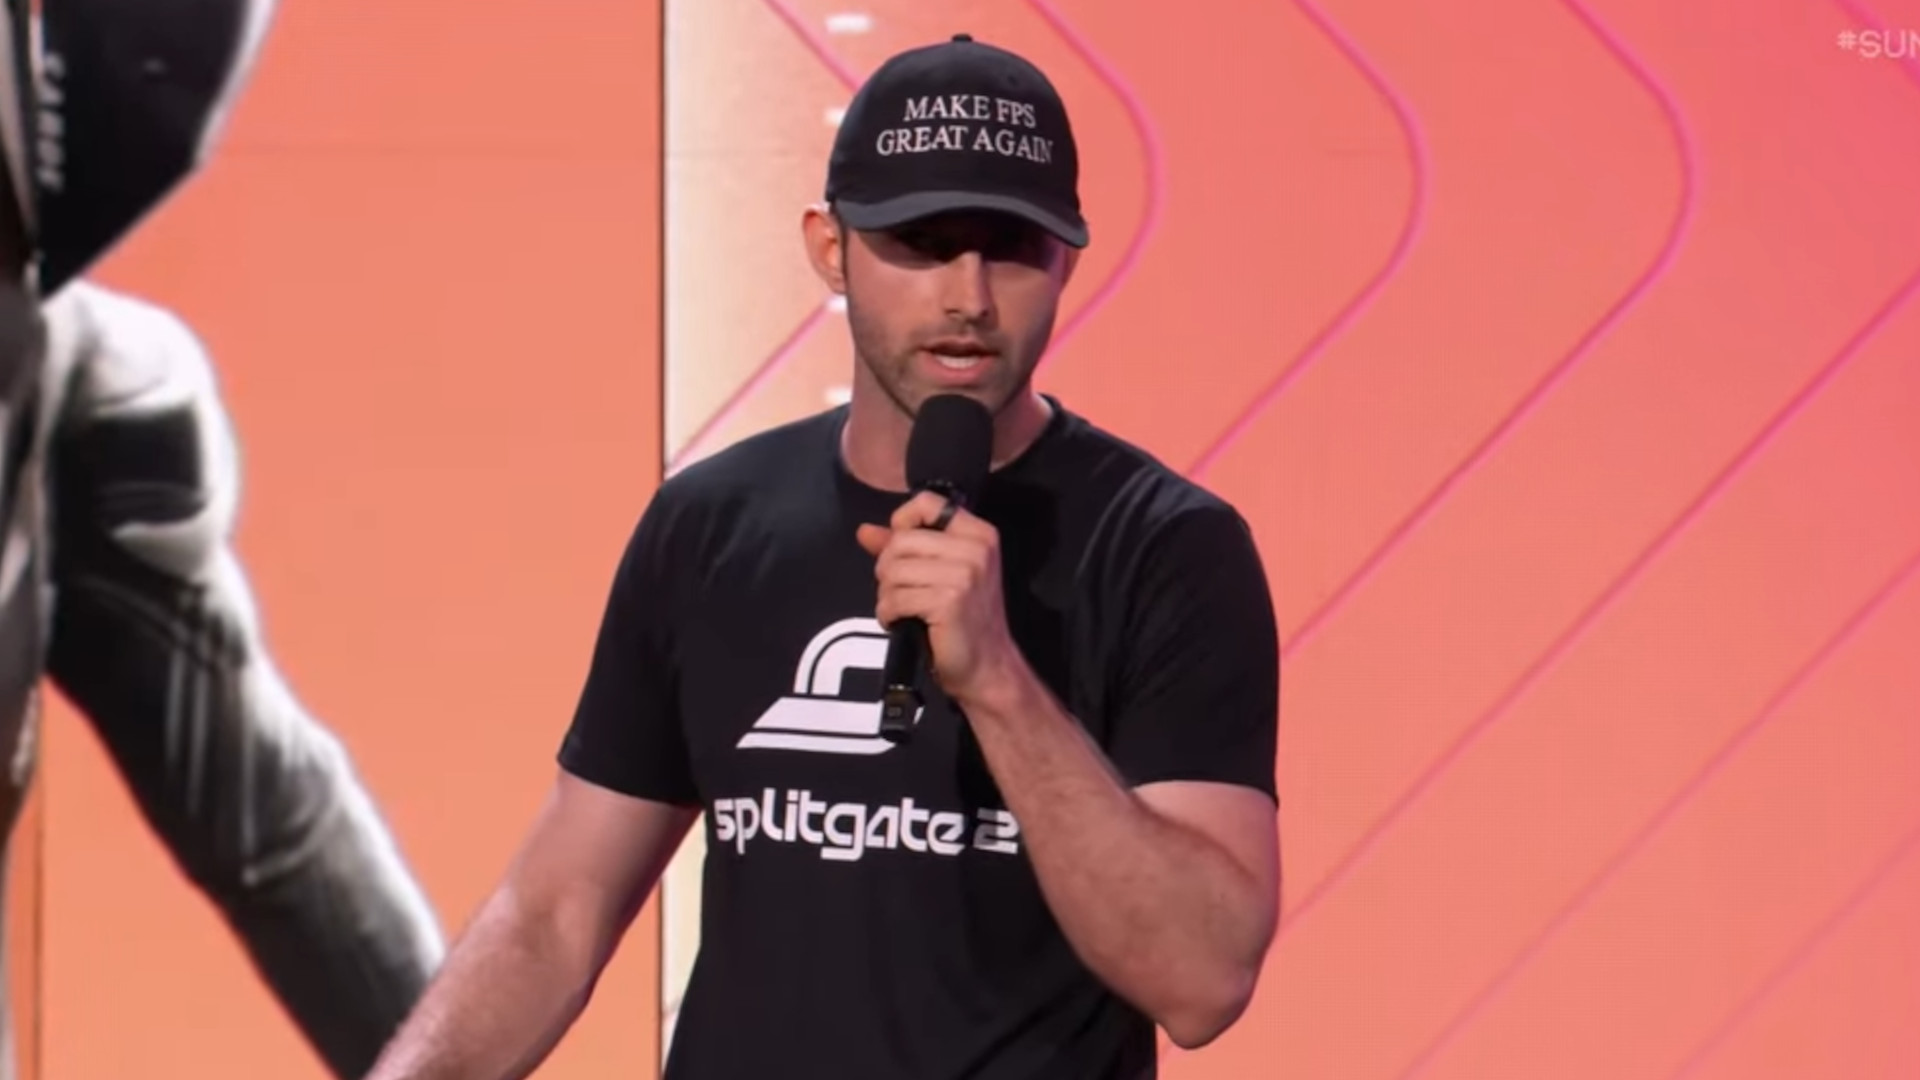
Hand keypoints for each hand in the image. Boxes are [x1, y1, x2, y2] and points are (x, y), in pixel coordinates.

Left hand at [855, 490, 1015, 702]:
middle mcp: (975, 548)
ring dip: (887, 596)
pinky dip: (888, 614)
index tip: (903, 552)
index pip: (926, 503)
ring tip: (904, 610)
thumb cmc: (963, 621)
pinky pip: (894, 598)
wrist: (987, 667)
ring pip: (893, 570)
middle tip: (902, 593)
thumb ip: (904, 549)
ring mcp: (964, 574)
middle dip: (889, 569)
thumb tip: (864, 531)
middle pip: (901, 540)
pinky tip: (902, 623)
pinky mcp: (948, 600)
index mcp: (978, 534)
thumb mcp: (940, 575)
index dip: (902, 523)